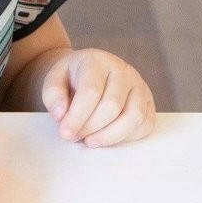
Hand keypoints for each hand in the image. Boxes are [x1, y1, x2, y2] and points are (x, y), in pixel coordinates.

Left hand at [39, 48, 154, 147]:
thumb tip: (61, 115)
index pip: (91, 91)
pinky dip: (127, 137)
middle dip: (91, 127)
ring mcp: (139, 85)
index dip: (77, 116)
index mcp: (98, 61)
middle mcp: (123, 70)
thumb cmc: (71, 78)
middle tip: (74, 137)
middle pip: (112, 106)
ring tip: (90, 141)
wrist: (88, 72)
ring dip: (110, 136)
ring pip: (134, 117)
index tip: (65, 133)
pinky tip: (107, 138)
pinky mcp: (148, 102)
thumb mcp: (54, 80)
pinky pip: (145, 124)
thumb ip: (53, 95)